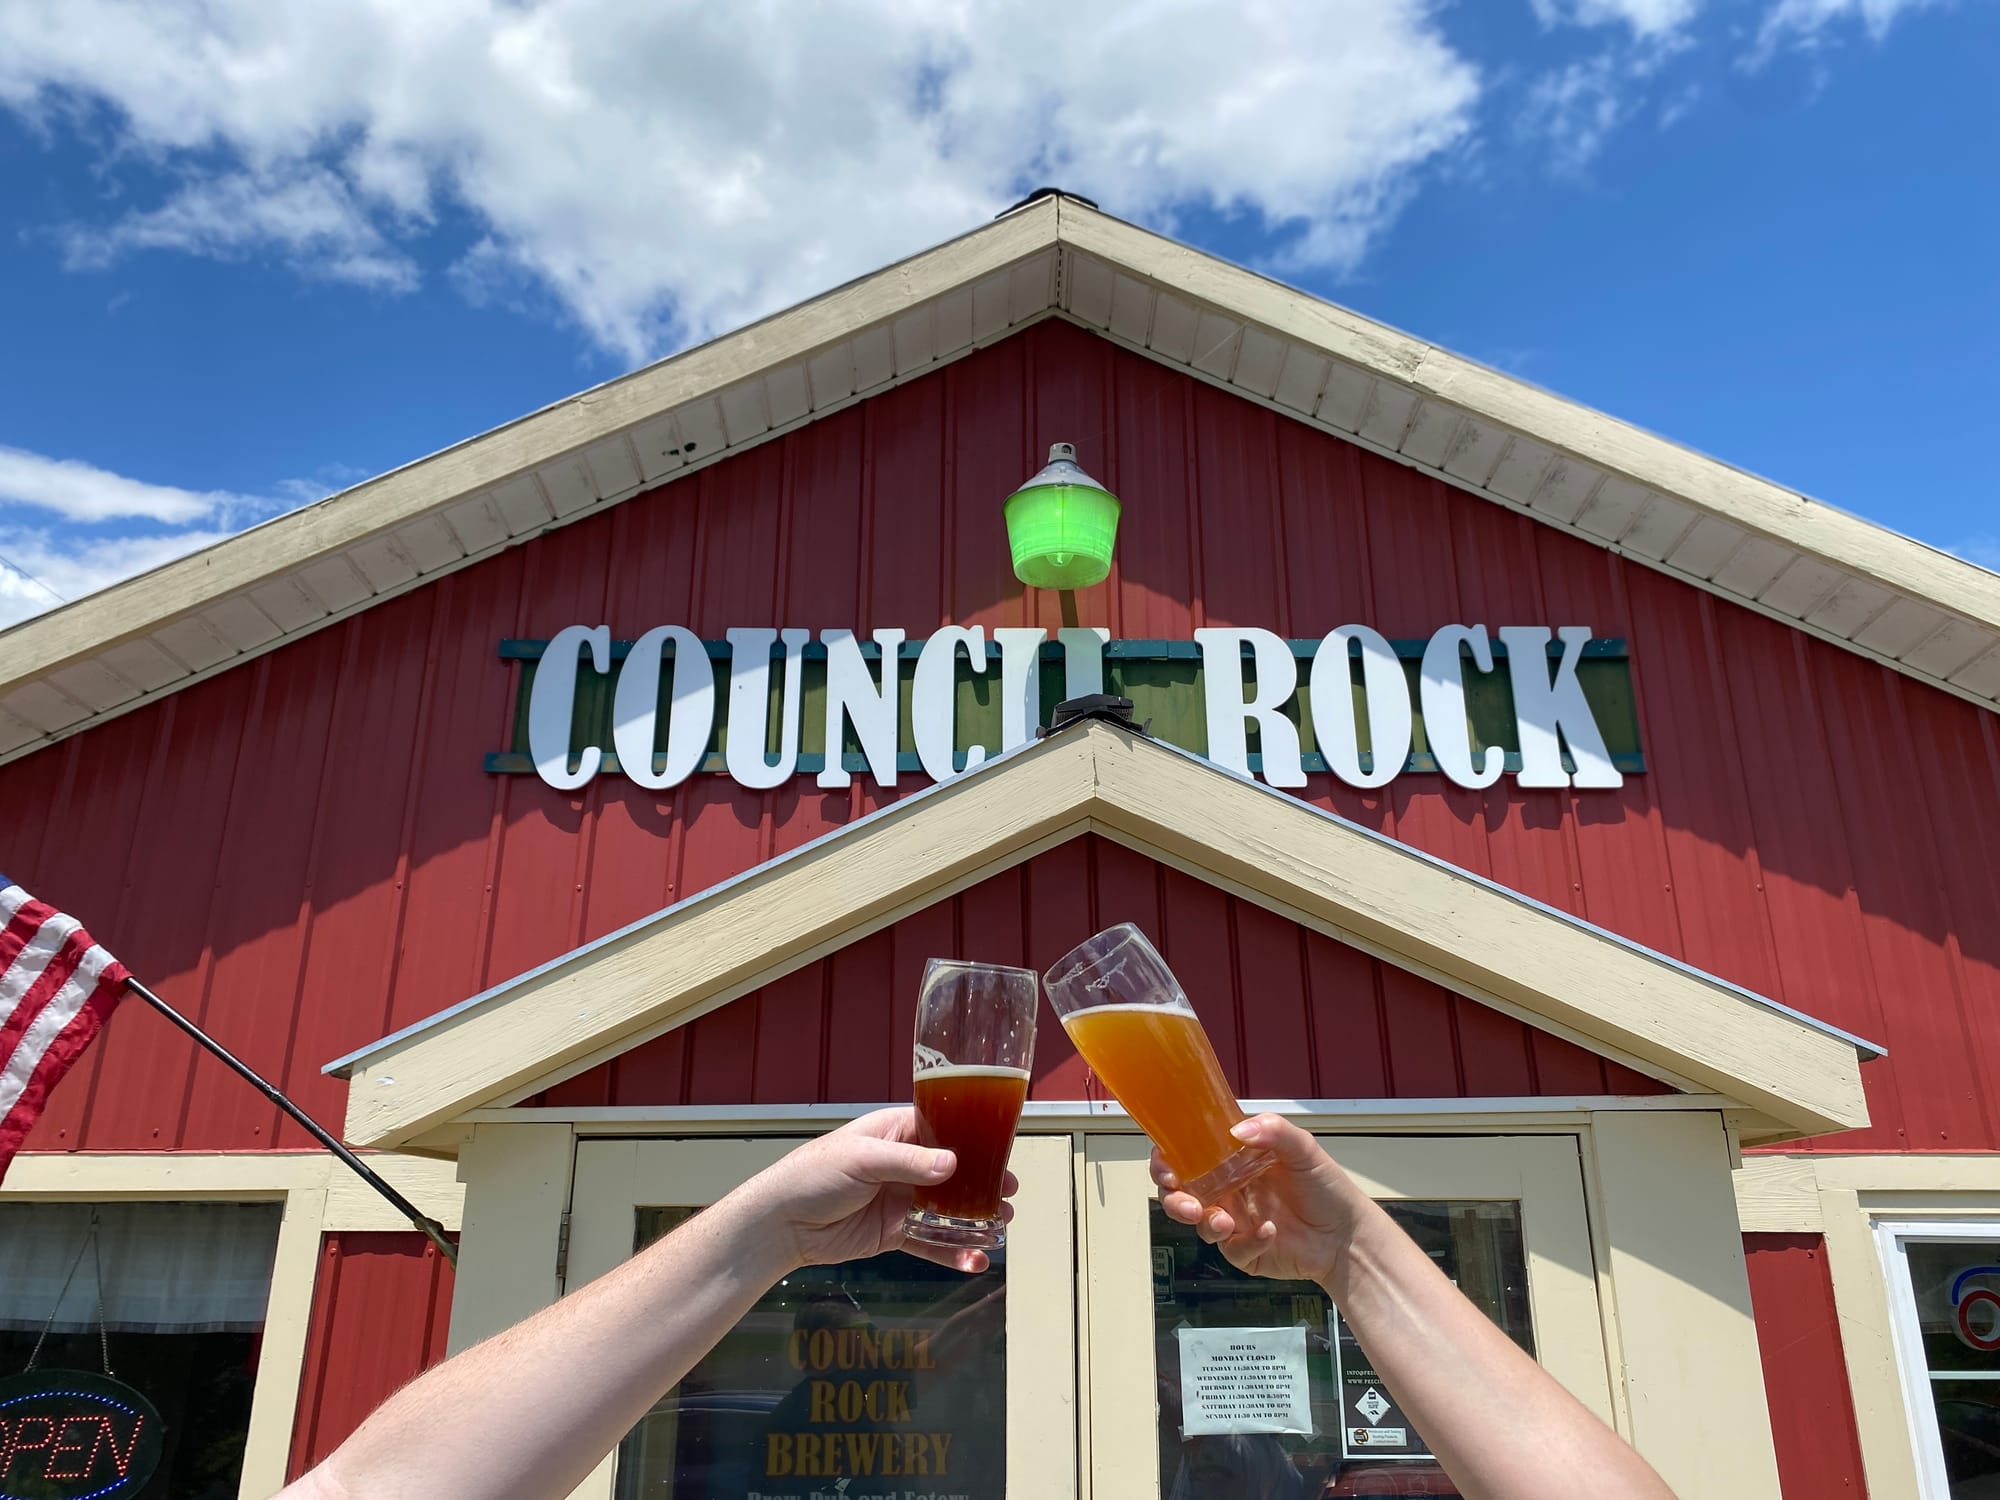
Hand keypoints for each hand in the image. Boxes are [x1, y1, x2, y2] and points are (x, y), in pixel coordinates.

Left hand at [740, 1107, 1015, 1274]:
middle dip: (981, 1183)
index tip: (1001, 1152)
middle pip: (951, 1172)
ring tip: (1002, 1226)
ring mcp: (900, 1200)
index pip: (942, 1129)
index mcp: (895, 1133)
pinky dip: (952, 1252)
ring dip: (973, 1218)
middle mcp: (902, 1164)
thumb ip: (908, 1162)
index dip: (972, 1140)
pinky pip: (930, 1241)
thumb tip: (952, 1164)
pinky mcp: (893, 1232)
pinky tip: (974, 1260)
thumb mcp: (861, 1159)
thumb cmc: (813, 1176)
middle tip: (1010, 1194)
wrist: (782, 1223)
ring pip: (946, 1209)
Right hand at [1153, 1114, 1370, 1285]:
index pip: (1187, 1155)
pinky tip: (1269, 1232)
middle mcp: (1228, 1191)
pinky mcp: (1245, 1251)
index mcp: (1232, 1161)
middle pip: (1180, 1193)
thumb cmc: (1326, 1188)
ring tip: (1226, 1222)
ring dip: (1205, 1222)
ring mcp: (1234, 1222)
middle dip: (1173, 1199)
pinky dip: (1248, 1242)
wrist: (1347, 1234)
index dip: (1167, 1160)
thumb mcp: (1303, 1148)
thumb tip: (1237, 1130)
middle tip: (1187, 1204)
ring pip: (1198, 1224)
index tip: (1167, 1165)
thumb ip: (1272, 1130)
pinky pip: (1232, 1249)